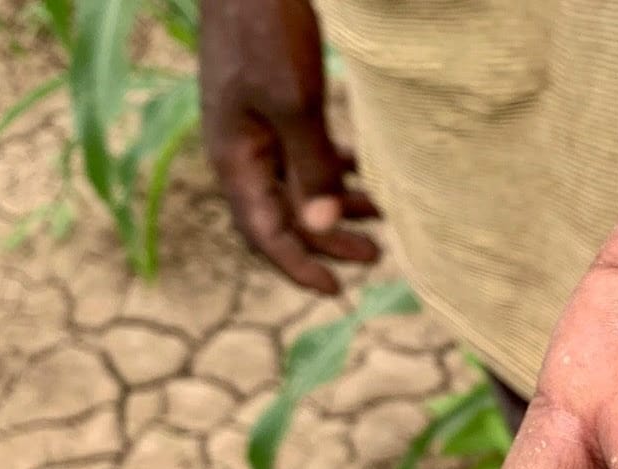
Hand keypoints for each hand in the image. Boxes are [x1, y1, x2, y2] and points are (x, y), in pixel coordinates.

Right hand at [199, 0, 377, 292]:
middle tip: (377, 255)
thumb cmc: (268, 30)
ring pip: (299, 183)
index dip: (299, 265)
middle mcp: (242, 150)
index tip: (336, 290)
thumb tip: (321, 228)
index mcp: (234, 158)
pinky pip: (306, 152)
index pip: (264, 233)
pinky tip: (366, 173)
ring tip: (383, 217)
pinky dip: (335, 169)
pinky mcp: (276, 103)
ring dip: (338, 204)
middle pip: (284, 215)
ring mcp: (257, 126)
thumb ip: (310, 167)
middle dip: (328, 239)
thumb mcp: (295, 104)